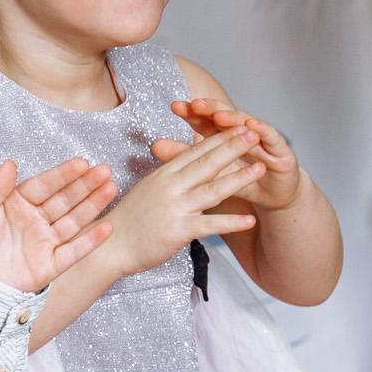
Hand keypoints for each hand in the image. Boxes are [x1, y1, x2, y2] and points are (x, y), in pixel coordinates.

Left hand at [0, 156, 116, 293]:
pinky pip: (73, 252)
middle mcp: (33, 222)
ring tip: (111, 188)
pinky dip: (90, 241)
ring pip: (73, 221)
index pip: (43, 185)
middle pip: (63, 199)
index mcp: (14, 205)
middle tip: (104, 170)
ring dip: (92, 205)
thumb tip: (11, 163)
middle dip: (85, 185)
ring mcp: (42, 243)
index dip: (63, 174)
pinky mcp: (48, 267)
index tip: (82, 162)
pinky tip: (106, 227)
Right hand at [103, 125, 263, 274]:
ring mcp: (175, 207)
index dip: (219, 137)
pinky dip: (232, 222)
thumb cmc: (130, 219)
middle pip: (207, 162)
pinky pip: (210, 224)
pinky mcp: (179, 230)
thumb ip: (170, 176)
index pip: (196, 149)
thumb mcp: (149, 188)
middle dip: (234, 146)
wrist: (111, 246)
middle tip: (254, 133)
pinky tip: (250, 218)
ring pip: (213, 189)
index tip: (238, 125)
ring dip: (239, 177)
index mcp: (164, 174)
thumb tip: (185, 162)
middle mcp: (171, 186)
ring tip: (261, 168)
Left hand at [162, 99, 302, 209]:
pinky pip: (272, 137)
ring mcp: (263, 139)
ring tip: (219, 115)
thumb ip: (186, 158)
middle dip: (210, 109)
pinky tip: (253, 126)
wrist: (274, 199)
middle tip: (195, 104)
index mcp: (225, 136)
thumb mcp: (212, 174)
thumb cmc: (242, 183)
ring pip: (247, 123)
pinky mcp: (282, 149)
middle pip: (225, 117)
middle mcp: (243, 132)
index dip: (192, 113)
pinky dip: (263, 130)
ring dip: (234, 118)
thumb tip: (155, 145)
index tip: (175, 106)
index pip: (206, 120)